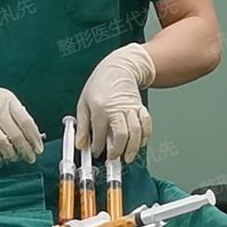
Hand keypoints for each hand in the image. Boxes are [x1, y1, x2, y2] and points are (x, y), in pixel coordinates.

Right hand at [0, 69, 42, 163]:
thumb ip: (20, 115)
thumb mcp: (8, 99)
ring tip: (14, 157)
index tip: (38, 148)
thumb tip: (33, 136)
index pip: (27, 123)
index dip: (35, 138)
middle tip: (30, 157)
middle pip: (16, 135)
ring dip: (11, 154)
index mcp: (10, 103)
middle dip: (26, 150)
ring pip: (2, 143)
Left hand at [76, 43, 155, 162]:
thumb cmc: (99, 85)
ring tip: (128, 157)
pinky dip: (145, 136)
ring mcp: (130, 108)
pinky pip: (146, 124)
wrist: (118, 68)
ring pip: (136, 131)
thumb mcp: (83, 104)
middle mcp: (116, 109)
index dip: (98, 148)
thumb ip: (82, 126)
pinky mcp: (140, 108)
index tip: (96, 153)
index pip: (99, 135)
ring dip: (133, 147)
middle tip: (113, 158)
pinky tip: (140, 143)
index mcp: (100, 109)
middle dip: (118, 151)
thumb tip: (80, 144)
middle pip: (121, 135)